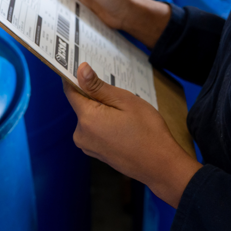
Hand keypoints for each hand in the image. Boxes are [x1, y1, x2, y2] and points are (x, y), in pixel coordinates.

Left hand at [65, 62, 201, 208]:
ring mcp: (88, 146)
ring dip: (102, 110)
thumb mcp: (125, 101)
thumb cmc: (147, 130)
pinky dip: (105, 123)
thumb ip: (98, 86)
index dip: (76, 76)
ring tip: (125, 114)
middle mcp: (81, 134)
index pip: (71, 90)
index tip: (84, 65)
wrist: (160, 165)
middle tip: (119, 96)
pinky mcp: (95, 153)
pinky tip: (123, 126)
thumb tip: (80, 69)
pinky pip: (95, 130)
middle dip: (96, 96)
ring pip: (89, 117)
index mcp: (87, 118)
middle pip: (82, 104)